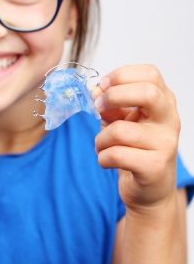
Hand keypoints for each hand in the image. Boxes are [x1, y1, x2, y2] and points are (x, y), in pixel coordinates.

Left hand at [91, 65, 179, 212]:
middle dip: (113, 97)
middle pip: (147, 93)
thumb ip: (108, 104)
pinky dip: (102, 158)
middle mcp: (169, 119)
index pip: (150, 74)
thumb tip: (94, 90)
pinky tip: (106, 161)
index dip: (122, 75)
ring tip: (101, 145)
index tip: (103, 85)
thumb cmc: (134, 148)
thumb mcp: (121, 120)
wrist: (149, 189)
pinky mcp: (155, 167)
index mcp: (163, 102)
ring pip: (121, 130)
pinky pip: (117, 155)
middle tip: (99, 107)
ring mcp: (165, 144)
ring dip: (100, 138)